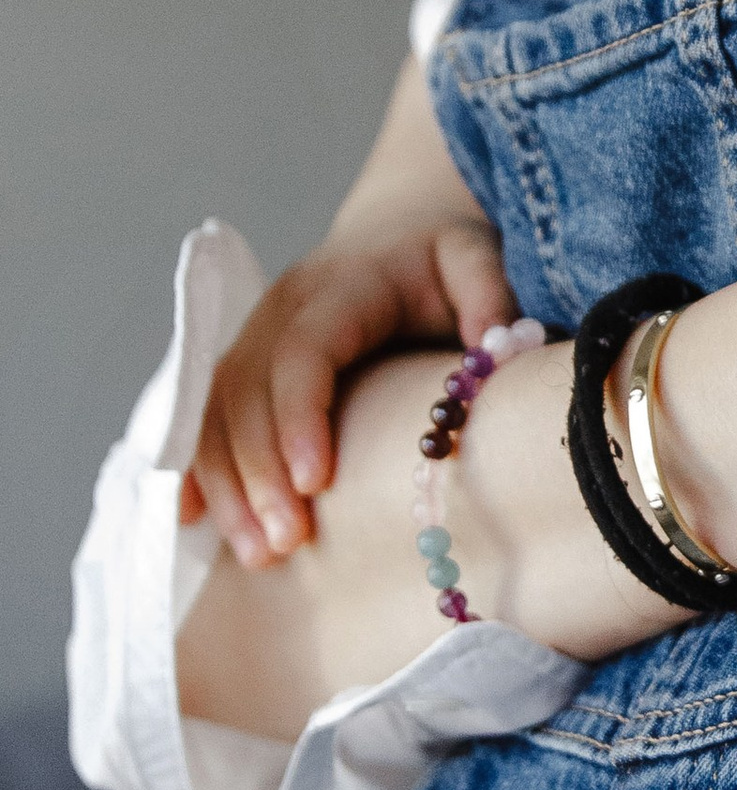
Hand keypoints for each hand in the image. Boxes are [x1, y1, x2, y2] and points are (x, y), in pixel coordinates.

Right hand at [185, 220, 514, 564]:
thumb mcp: (474, 257)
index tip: (315, 483)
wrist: (395, 235)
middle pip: (248, 391)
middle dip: (260, 472)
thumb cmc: (441, 262)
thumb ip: (487, 294)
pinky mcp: (242, 365)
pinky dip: (196, 467)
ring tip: (259, 554)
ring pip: (216, 411)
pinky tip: (193, 520)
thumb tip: (491, 345)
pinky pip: (205, 416)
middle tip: (285, 543)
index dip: (300, 415)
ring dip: (227, 484)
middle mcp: (281, 309)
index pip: (304, 351)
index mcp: (339, 285)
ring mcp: (253, 336)